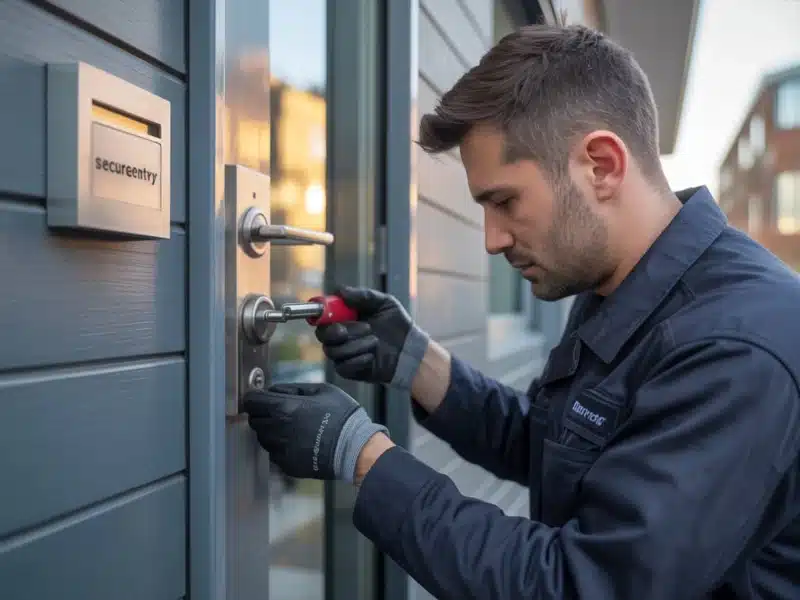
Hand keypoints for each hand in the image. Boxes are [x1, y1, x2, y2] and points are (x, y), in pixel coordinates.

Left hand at [242, 382, 388, 482]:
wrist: (355, 448)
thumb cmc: (341, 414)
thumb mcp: (322, 390)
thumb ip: (294, 388)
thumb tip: (274, 390)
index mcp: (285, 408)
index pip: (252, 401)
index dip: (254, 397)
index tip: (260, 397)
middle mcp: (278, 430)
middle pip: (254, 420)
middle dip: (262, 413)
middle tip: (277, 411)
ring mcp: (281, 450)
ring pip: (262, 437)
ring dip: (269, 430)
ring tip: (290, 427)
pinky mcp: (287, 465)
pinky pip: (274, 452)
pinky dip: (280, 446)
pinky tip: (297, 441)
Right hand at [315, 286, 429, 390]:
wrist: (409, 350)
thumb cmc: (397, 325)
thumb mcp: (385, 303)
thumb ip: (364, 295)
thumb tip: (341, 291)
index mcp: (344, 317)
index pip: (322, 315)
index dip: (322, 313)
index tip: (332, 311)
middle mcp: (340, 335)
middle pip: (322, 334)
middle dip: (338, 331)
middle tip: (363, 327)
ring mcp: (343, 353)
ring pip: (333, 350)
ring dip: (356, 345)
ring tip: (375, 341)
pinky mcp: (348, 370)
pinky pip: (342, 366)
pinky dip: (358, 360)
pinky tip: (372, 356)